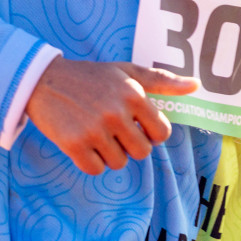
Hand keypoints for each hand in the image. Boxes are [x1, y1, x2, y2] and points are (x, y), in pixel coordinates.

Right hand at [26, 57, 198, 174]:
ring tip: (96, 132)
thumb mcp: (127, 71)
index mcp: (133, 94)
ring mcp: (94, 130)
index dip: (151, 133)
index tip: (137, 125)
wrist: (44, 80)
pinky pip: (96, 169)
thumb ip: (162, 80)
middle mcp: (116, 113)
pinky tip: (83, 142)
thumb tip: (196, 85)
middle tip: (114, 129)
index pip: (162, 133)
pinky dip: (91, 161)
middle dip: (131, 145)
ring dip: (110, 153)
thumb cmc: (91, 77)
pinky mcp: (73, 144)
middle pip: (142, 152)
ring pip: (119, 163)